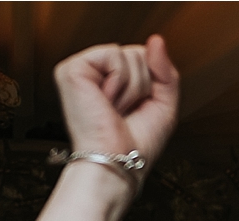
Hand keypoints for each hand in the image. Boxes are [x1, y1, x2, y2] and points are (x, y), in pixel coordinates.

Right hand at [52, 35, 179, 184]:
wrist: (117, 162)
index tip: (136, 109)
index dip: (152, 85)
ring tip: (114, 108)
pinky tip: (105, 101)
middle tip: (123, 111)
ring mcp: (83, 68)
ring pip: (130, 54)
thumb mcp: (163, 105)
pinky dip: (118, 83)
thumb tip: (156, 41)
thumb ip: (165, 71)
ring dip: (132, 89)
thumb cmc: (134, 145)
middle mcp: (97, 73)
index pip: (145, 58)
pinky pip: (114, 55)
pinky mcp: (72, 68)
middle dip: (143, 87)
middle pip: (139, 53)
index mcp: (114, 80)